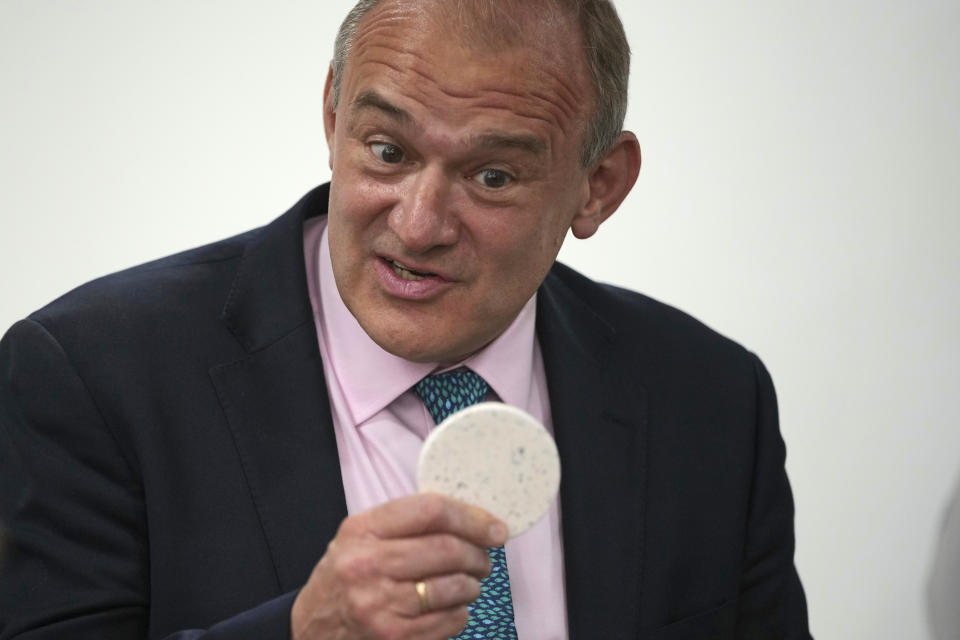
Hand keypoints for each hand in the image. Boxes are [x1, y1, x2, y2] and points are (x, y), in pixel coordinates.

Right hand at [290, 492, 507, 639]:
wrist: (313, 627)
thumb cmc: (347, 575)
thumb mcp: (362, 536)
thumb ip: (407, 523)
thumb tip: (473, 518)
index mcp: (363, 529)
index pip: (431, 511)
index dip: (472, 517)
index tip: (495, 527)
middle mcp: (367, 565)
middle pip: (448, 549)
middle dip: (478, 554)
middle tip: (484, 558)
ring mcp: (379, 604)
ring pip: (454, 587)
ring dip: (472, 585)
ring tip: (469, 583)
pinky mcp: (393, 636)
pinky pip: (450, 621)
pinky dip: (460, 613)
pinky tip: (450, 607)